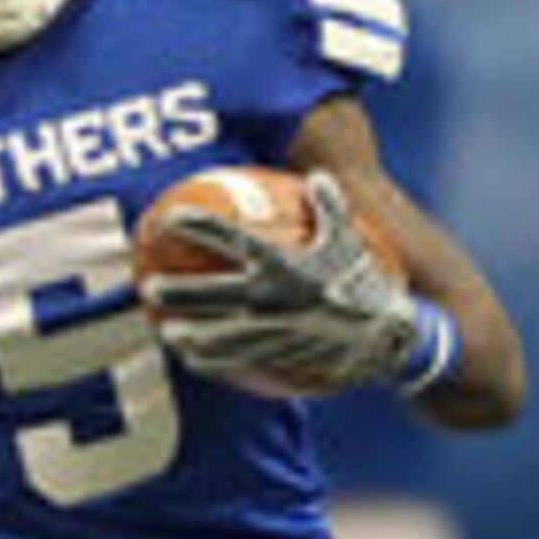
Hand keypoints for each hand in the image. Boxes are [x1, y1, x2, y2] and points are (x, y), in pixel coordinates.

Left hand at [141, 172, 421, 392]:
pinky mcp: (280, 359)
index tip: (169, 218)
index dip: (200, 227)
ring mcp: (275, 333)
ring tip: (165, 333)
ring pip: (221, 335)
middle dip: (179, 293)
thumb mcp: (351, 239)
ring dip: (189, 335)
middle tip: (149, 289)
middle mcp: (275, 299)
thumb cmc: (366, 281)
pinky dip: (212, 361)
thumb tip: (319, 176)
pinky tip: (192, 361)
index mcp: (286, 264)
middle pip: (214, 295)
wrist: (389, 337)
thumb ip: (331, 207)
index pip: (233, 241)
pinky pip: (238, 362)